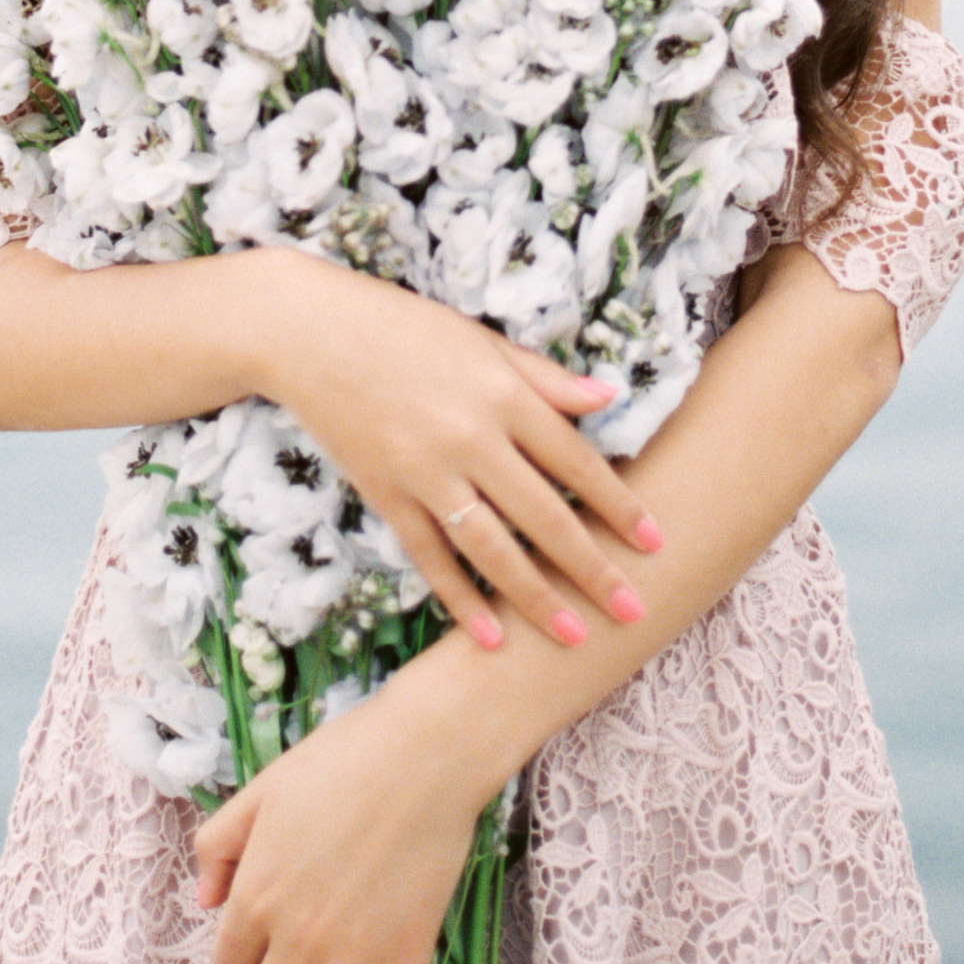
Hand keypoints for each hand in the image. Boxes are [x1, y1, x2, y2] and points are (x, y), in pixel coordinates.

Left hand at [194, 671, 494, 963]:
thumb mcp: (259, 789)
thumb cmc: (339, 760)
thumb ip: (218, 844)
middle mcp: (297, 937)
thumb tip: (203, 901)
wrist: (423, 754)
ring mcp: (353, 956)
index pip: (227, 961)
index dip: (237, 960)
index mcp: (257, 894)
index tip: (253, 946)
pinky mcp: (404, 960)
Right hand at [248, 248, 663, 648]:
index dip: (619, 505)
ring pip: (493, 549)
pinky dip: (461, 599)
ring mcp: (425, 473)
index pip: (576, 461)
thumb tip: (608, 399)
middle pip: (544, 516)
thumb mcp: (481, 341)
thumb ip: (544, 378)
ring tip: (574, 636)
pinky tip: (491, 636)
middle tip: (633, 610)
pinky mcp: (386, 495)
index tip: (655, 542)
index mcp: (501, 394)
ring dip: (537, 598)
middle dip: (592, 568)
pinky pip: (431, 557)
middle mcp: (470, 438)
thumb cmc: (402, 327)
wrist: (308, 332)